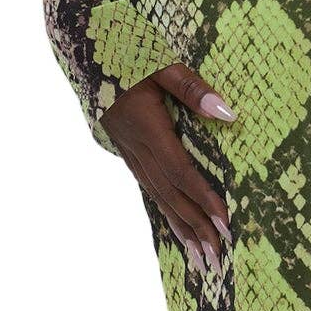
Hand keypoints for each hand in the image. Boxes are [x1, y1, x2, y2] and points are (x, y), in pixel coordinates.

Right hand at [107, 65, 237, 274]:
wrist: (84, 51)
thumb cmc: (127, 53)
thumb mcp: (162, 64)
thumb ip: (193, 89)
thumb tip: (227, 112)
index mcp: (147, 128)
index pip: (180, 172)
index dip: (203, 198)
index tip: (225, 222)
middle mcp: (137, 147)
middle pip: (170, 194)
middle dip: (196, 227)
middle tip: (218, 257)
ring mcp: (129, 152)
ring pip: (158, 197)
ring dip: (181, 228)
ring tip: (200, 258)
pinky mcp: (127, 152)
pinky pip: (149, 189)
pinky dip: (167, 212)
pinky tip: (179, 228)